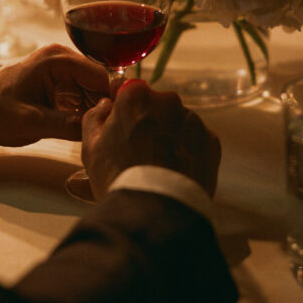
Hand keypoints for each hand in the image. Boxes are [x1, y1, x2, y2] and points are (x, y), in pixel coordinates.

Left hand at [0, 44, 108, 146]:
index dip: (116, 101)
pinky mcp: (58, 85)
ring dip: (97, 113)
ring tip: (99, 135)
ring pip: (95, 93)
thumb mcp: (32, 122)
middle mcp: (64, 59)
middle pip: (102, 84)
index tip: (121, 125)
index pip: (103, 76)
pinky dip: (86, 114)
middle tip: (110, 134)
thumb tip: (104, 129)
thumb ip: (69, 125)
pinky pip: (83, 98)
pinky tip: (86, 131)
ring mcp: (62, 71)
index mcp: (58, 59)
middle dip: (108, 108)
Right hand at [82, 79, 220, 199]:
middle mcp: (168, 101)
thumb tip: (104, 106)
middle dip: (150, 125)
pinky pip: (197, 141)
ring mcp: (192, 121)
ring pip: (179, 124)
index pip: (131, 93)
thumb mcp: (91, 147)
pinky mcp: (210, 141)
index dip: (126, 113)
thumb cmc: (120, 176)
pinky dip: (188, 153)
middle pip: (157, 107)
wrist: (156, 209)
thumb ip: (95, 117)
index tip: (124, 130)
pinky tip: (175, 172)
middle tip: (139, 154)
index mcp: (137, 96)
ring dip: (170, 138)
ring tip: (159, 167)